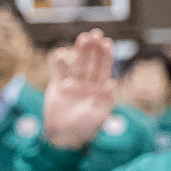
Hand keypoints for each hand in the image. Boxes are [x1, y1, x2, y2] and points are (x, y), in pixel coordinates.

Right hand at [39, 31, 116, 149]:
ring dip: (79, 52)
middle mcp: (87, 84)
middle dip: (93, 48)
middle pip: (91, 62)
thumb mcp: (98, 116)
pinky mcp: (58, 87)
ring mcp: (73, 84)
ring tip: (82, 38)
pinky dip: (60, 64)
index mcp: (100, 89)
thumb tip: (112, 83)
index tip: (106, 42)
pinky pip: (60, 73)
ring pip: (77, 64)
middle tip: (94, 34)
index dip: (106, 55)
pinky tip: (61, 54)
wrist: (63, 136)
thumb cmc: (85, 128)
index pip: (104, 68)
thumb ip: (105, 100)